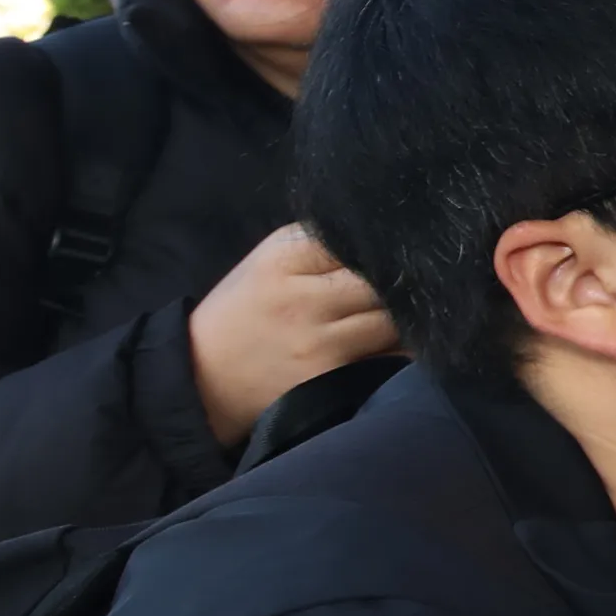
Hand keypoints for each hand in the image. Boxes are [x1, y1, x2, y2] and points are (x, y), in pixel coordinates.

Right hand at [186, 225, 400, 446]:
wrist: (203, 381)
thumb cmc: (244, 313)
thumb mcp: (268, 263)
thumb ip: (321, 243)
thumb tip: (385, 234)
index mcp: (284, 261)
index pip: (357, 240)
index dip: (382, 246)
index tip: (397, 250)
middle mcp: (303, 301)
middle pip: (384, 281)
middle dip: (402, 283)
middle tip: (412, 286)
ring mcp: (319, 344)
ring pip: (394, 321)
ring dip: (405, 318)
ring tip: (402, 316)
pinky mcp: (332, 381)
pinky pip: (390, 359)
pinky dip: (400, 350)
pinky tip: (394, 345)